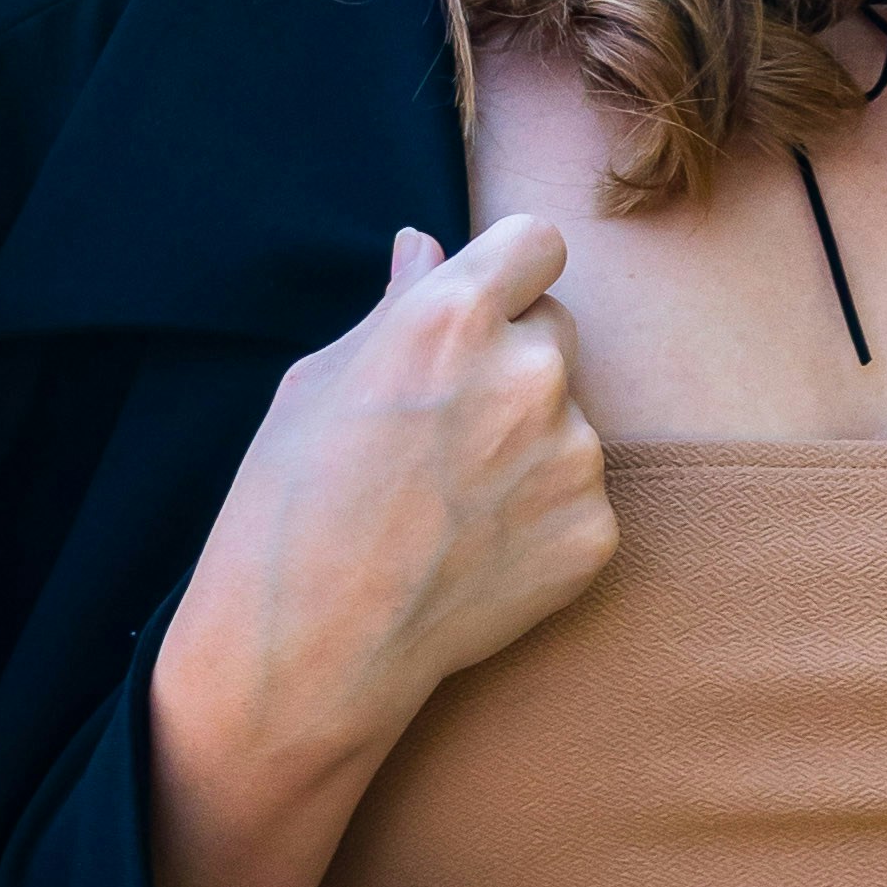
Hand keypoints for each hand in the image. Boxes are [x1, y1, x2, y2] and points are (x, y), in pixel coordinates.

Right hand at [178, 210, 617, 789]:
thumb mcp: (319, 380)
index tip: (492, 303)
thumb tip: (425, 246)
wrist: (313, 643)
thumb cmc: (292, 503)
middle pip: (556, 330)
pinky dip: (541, 518)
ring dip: (528, 444)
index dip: (512, 272)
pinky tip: (475, 551)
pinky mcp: (594, 534)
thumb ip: (396, 306)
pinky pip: (580, 500)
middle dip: (513, 360)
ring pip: (569, 421)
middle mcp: (530, 374)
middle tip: (448, 427)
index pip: (537, 243)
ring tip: (451, 503)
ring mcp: (573, 458)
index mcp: (455, 316)